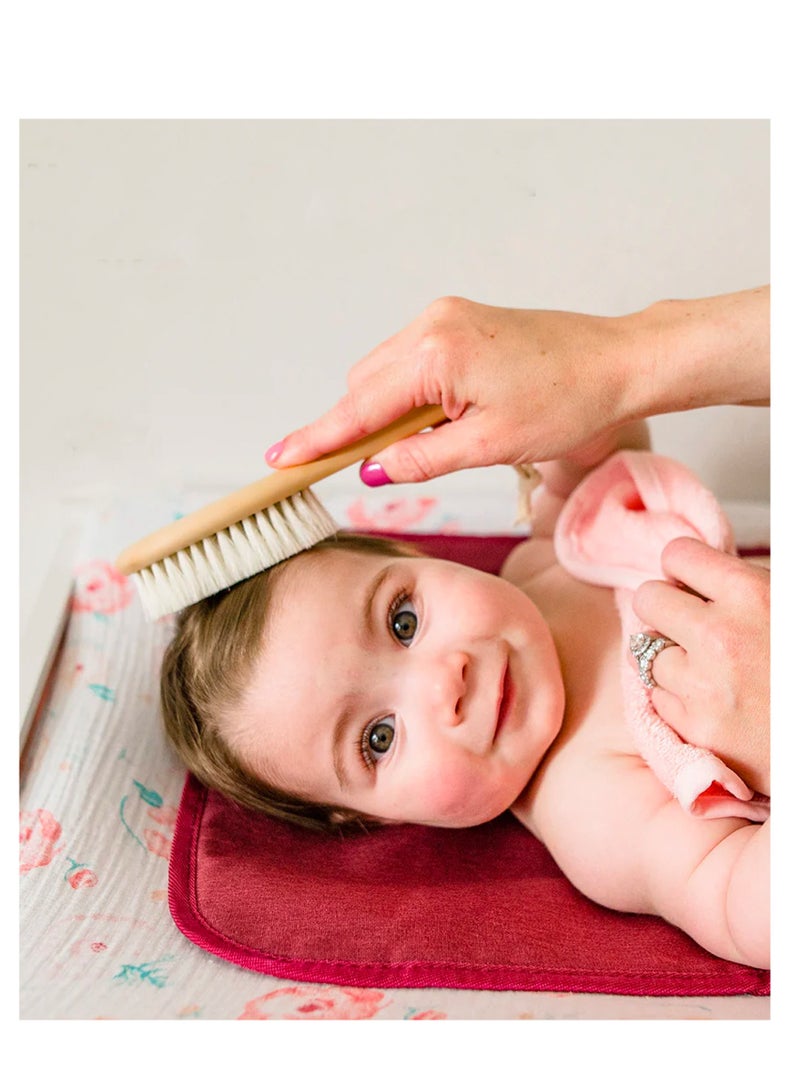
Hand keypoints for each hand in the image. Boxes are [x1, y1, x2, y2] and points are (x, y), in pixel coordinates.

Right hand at [266, 296, 631, 481]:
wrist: (618, 363)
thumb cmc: (568, 401)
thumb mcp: (491, 445)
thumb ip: (422, 457)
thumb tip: (374, 467)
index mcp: (436, 354)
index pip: (359, 406)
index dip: (318, 439)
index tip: (281, 459)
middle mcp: (432, 325)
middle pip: (364, 386)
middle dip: (360, 429)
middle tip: (369, 469)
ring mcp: (446, 318)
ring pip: (386, 374)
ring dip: (390, 413)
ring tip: (437, 442)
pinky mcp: (460, 321)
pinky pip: (412, 363)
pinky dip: (412, 395)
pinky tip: (444, 418)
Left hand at [632, 537, 769, 795]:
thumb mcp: (788, 606)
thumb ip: (744, 588)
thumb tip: (696, 575)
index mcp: (752, 595)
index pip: (677, 555)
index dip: (683, 568)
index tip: (691, 583)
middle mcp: (721, 636)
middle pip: (648, 599)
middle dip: (664, 608)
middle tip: (687, 624)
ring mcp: (704, 687)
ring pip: (648, 654)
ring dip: (674, 661)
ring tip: (713, 673)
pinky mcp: (696, 730)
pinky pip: (659, 699)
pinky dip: (679, 700)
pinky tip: (714, 704)